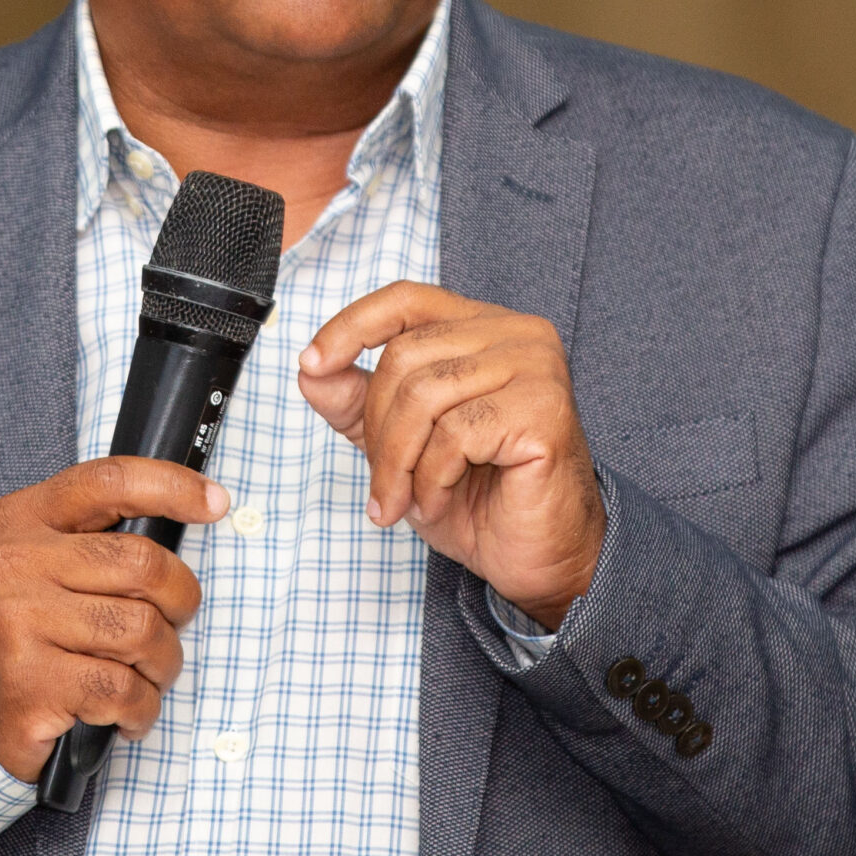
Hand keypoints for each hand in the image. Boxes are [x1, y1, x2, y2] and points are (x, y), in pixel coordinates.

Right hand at [0, 458, 226, 780]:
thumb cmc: (30, 630)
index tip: (216, 502)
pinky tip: (125, 713)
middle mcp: (14, 562)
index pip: (111, 482)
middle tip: (172, 625)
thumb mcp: (49, 564)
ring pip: (142, 631)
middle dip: (181, 602)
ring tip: (146, 676)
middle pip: (144, 564)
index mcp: (24, 518)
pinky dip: (141, 708)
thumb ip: (103, 538)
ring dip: (163, 663)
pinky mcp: (28, 683)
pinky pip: (122, 689)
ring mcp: (17, 622)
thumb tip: (198, 510)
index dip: (173, 486)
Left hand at [298, 283, 604, 628]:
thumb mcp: (401, 443)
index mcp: (483, 327)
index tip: (312, 364)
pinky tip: (439, 501)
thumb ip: (357, 402)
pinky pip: (455, 433)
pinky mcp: (544, 409)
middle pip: (404, 357)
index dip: (351, 326)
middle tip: (382, 488)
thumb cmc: (479, 496)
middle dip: (378, 432)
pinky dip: (431, 479)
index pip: (406, 299)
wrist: (539, 556)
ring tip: (405, 501)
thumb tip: (311, 370)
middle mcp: (516, 334)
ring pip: (424, 395)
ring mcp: (536, 367)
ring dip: (398, 464)